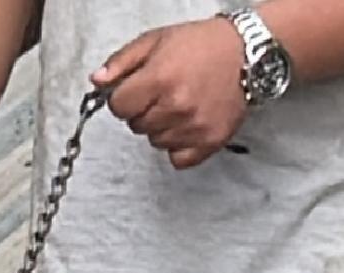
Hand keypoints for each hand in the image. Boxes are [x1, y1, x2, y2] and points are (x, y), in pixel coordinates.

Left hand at [93, 19, 248, 169]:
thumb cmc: (200, 45)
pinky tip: (188, 125)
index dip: (124, 98)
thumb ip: (121, 62)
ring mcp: (194, 127)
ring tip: (181, 105)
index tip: (137, 90)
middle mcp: (176, 107)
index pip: (118, 108)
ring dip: (162, 128)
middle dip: (144, 111)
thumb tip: (97, 82)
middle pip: (136, 126)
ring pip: (155, 142)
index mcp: (159, 79)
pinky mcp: (210, 142)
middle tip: (165, 93)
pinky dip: (179, 146)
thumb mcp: (155, 41)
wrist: (247, 53)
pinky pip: (177, 159)